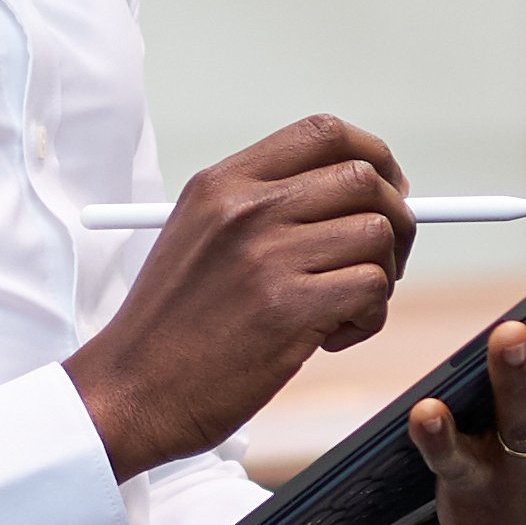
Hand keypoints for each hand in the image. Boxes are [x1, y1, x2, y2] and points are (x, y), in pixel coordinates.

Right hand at [65, 116, 412, 478]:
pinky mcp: (289, 309)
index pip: (324, 133)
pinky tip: (330, 338)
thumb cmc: (171, 326)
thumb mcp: (198, 236)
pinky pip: (373, 288)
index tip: (386, 191)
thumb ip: (262, 207)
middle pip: (365, 179)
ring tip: (339, 310)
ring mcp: (268, 256)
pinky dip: (369, 318)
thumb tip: (356, 193)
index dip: (373, 157)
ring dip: (379, 277)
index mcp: (222, 183)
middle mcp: (246, 208)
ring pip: (377, 235)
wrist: (130, 391)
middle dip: (394, 220)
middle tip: (380, 262)